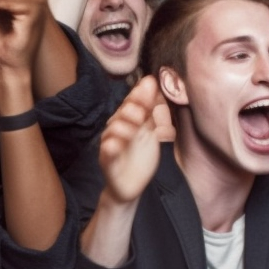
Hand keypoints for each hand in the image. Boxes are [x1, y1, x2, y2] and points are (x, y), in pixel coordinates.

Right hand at [99, 77, 168, 203]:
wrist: (131, 185)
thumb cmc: (142, 157)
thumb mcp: (156, 134)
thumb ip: (158, 114)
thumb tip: (162, 90)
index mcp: (131, 121)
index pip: (133, 102)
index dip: (140, 92)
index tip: (150, 83)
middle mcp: (119, 129)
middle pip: (123, 112)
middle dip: (133, 106)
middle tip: (143, 107)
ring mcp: (111, 144)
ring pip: (113, 130)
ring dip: (123, 126)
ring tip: (134, 126)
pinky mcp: (107, 161)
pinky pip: (107, 153)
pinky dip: (110, 148)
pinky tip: (115, 145)